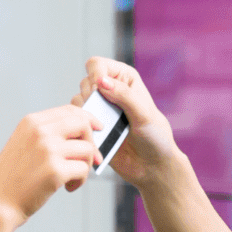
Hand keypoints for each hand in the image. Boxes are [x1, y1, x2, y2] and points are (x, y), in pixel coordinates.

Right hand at [0, 106, 100, 228]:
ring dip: (86, 166)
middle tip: (90, 159)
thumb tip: (83, 130)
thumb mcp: (23, 144)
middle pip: (83, 124)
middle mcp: (40, 132)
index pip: (69, 110)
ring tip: (72, 178)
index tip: (97, 128)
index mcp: (31, 122)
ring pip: (87, 149)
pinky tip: (68, 187)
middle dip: (91, 141)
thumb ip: (47, 133)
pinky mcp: (56, 171)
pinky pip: (84, 170)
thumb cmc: (12, 177)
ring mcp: (48, 150)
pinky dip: (80, 180)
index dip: (88, 118)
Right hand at [69, 58, 178, 187]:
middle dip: (90, 97)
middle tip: (102, 113)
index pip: (98, 65)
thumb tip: (101, 81)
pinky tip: (96, 137)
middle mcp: (110, 90)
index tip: (99, 91)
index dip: (94, 75)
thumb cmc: (155, 138)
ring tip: (102, 128)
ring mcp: (100, 108)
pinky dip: (81, 127)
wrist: (151, 166)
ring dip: (86, 113)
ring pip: (78, 101)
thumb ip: (124, 95)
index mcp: (124, 78)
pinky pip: (75, 121)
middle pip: (85, 82)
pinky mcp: (91, 126)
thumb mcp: (144, 115)